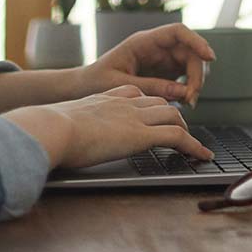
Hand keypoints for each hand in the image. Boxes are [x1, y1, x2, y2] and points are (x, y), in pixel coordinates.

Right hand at [4, 85, 213, 168]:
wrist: (52, 127)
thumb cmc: (48, 129)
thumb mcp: (61, 122)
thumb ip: (66, 127)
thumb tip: (50, 139)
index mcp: (104, 98)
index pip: (135, 94)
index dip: (147, 105)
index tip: (153, 114)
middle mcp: (122, 103)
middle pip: (158, 103)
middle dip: (172, 116)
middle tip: (179, 132)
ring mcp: (134, 117)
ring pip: (172, 116)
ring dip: (185, 131)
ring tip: (193, 147)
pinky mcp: (141, 135)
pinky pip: (177, 137)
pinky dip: (194, 147)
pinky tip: (202, 157)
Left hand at [78, 23, 216, 105]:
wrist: (83, 88)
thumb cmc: (96, 81)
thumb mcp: (122, 84)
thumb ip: (151, 86)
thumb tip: (182, 91)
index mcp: (143, 42)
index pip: (177, 32)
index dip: (197, 41)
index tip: (209, 57)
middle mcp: (155, 48)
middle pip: (189, 51)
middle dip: (197, 73)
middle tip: (192, 97)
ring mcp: (160, 61)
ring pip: (190, 64)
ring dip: (195, 82)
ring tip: (189, 102)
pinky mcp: (162, 74)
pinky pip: (183, 77)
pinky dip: (188, 89)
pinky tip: (184, 102)